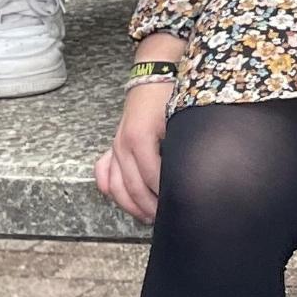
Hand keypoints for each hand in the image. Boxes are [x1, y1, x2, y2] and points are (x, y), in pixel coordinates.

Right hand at [94, 81, 174, 222]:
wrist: (153, 77)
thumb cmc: (170, 96)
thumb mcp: (179, 118)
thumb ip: (180, 145)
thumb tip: (191, 171)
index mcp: (139, 138)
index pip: (152, 177)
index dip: (165, 195)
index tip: (178, 207)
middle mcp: (122, 145)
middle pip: (132, 186)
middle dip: (149, 207)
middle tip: (166, 219)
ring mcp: (115, 147)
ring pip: (116, 185)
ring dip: (131, 205)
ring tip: (148, 217)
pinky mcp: (112, 147)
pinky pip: (104, 174)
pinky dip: (111, 190)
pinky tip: (122, 200)